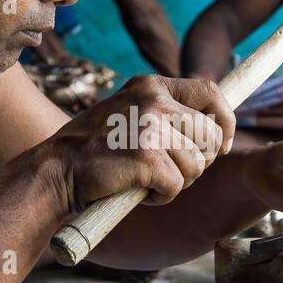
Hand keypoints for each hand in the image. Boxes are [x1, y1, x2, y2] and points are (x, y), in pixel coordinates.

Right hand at [47, 74, 235, 211]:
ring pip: (197, 165)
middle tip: (170, 171)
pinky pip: (177, 186)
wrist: (57, 170)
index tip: (222, 143)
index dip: (225, 121)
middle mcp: (154, 101)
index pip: (211, 92)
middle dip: (200, 161)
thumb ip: (167, 112)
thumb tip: (218, 130)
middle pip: (211, 135)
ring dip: (178, 181)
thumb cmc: (95, 148)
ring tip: (146, 179)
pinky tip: (137, 191)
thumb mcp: (131, 112)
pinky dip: (161, 197)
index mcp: (151, 85)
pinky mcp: (146, 159)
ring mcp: (150, 128)